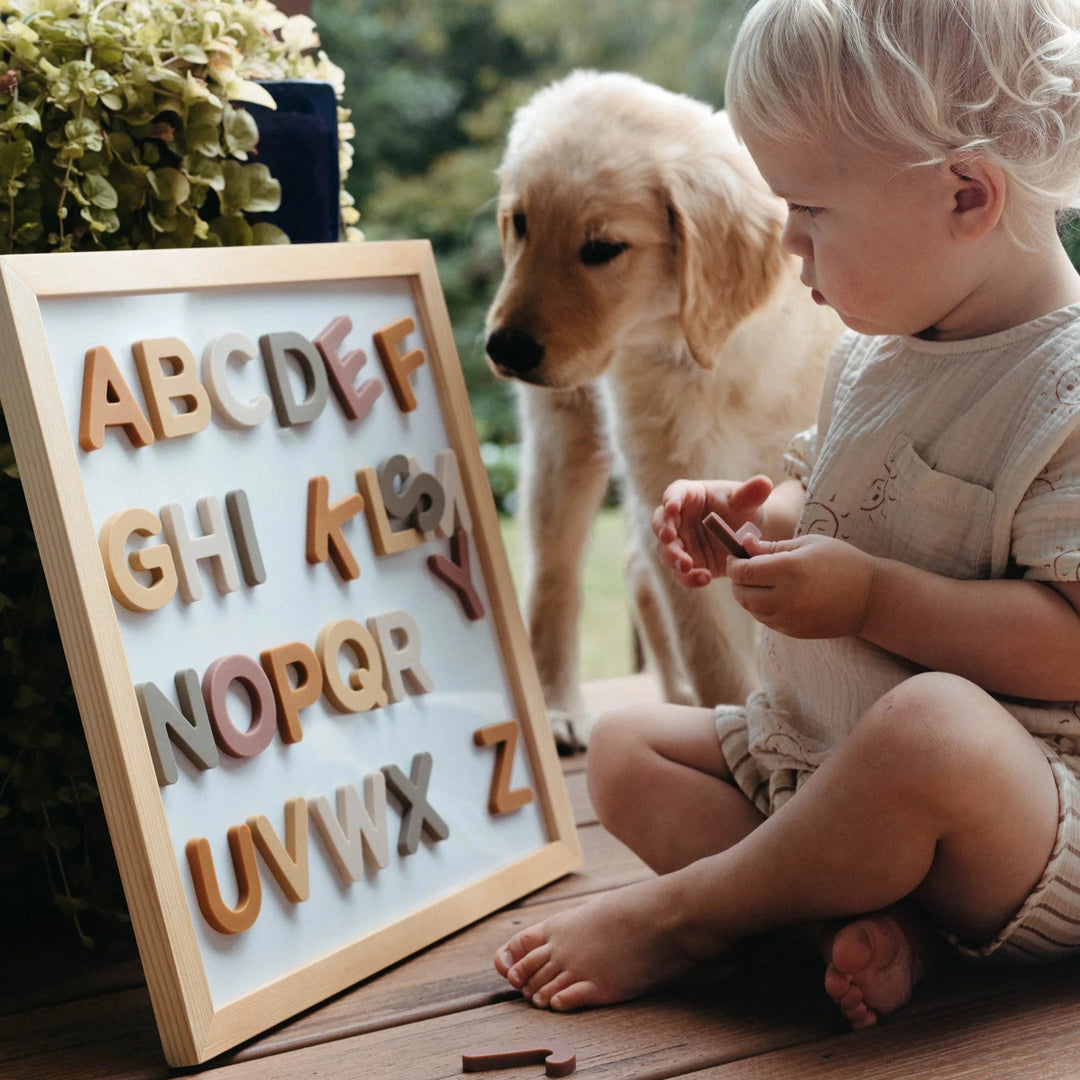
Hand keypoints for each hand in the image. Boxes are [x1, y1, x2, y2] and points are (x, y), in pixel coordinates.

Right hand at [652, 475, 772, 588]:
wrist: (749, 535)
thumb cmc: (744, 509)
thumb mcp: (747, 501)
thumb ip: (751, 493)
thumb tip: (764, 482)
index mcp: (689, 495)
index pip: (674, 493)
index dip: (671, 499)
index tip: (672, 508)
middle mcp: (678, 519)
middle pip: (661, 523)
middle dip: (664, 532)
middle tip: (670, 539)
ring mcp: (680, 542)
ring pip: (666, 550)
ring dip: (673, 558)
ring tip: (687, 566)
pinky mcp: (687, 563)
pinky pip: (680, 572)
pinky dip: (688, 577)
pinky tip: (704, 578)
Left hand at [727, 534, 875, 638]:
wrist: (871, 598)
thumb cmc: (840, 562)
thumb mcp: (807, 544)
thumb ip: (771, 547)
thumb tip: (743, 544)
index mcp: (790, 570)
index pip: (743, 571)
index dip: (733, 563)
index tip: (735, 555)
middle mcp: (787, 597)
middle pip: (741, 593)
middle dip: (737, 580)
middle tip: (743, 568)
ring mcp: (790, 618)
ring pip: (751, 609)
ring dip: (747, 595)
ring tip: (759, 581)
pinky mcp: (794, 632)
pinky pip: (765, 620)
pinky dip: (761, 608)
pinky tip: (774, 594)